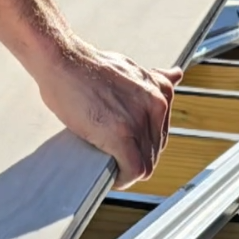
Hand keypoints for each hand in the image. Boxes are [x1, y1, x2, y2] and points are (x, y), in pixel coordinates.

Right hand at [27, 32, 181, 187]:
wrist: (62, 60)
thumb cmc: (87, 64)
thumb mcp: (130, 67)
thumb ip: (154, 78)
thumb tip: (175, 75)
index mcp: (159, 91)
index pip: (160, 133)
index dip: (142, 144)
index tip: (128, 147)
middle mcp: (155, 105)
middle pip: (154, 151)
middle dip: (135, 157)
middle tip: (115, 155)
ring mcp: (138, 120)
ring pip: (145, 164)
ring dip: (128, 170)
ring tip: (111, 165)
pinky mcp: (120, 134)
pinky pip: (132, 170)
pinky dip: (123, 178)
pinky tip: (111, 175)